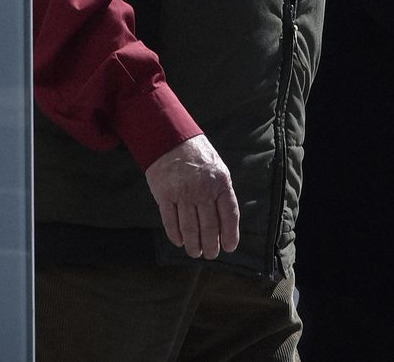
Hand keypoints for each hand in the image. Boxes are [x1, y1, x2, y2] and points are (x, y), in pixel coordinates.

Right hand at [144, 134, 239, 259]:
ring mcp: (182, 193)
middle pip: (209, 226)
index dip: (230, 235)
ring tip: (195, 252)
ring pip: (190, 228)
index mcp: (220, 183)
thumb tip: (225, 223)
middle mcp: (202, 190)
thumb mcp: (218, 170)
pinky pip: (171, 221)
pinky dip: (175, 235)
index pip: (229, 215)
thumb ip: (222, 194)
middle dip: (211, 245)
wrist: (170, 139)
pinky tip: (179, 242)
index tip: (228, 248)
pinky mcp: (164, 195)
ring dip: (193, 245)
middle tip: (210, 254)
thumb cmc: (197, 156)